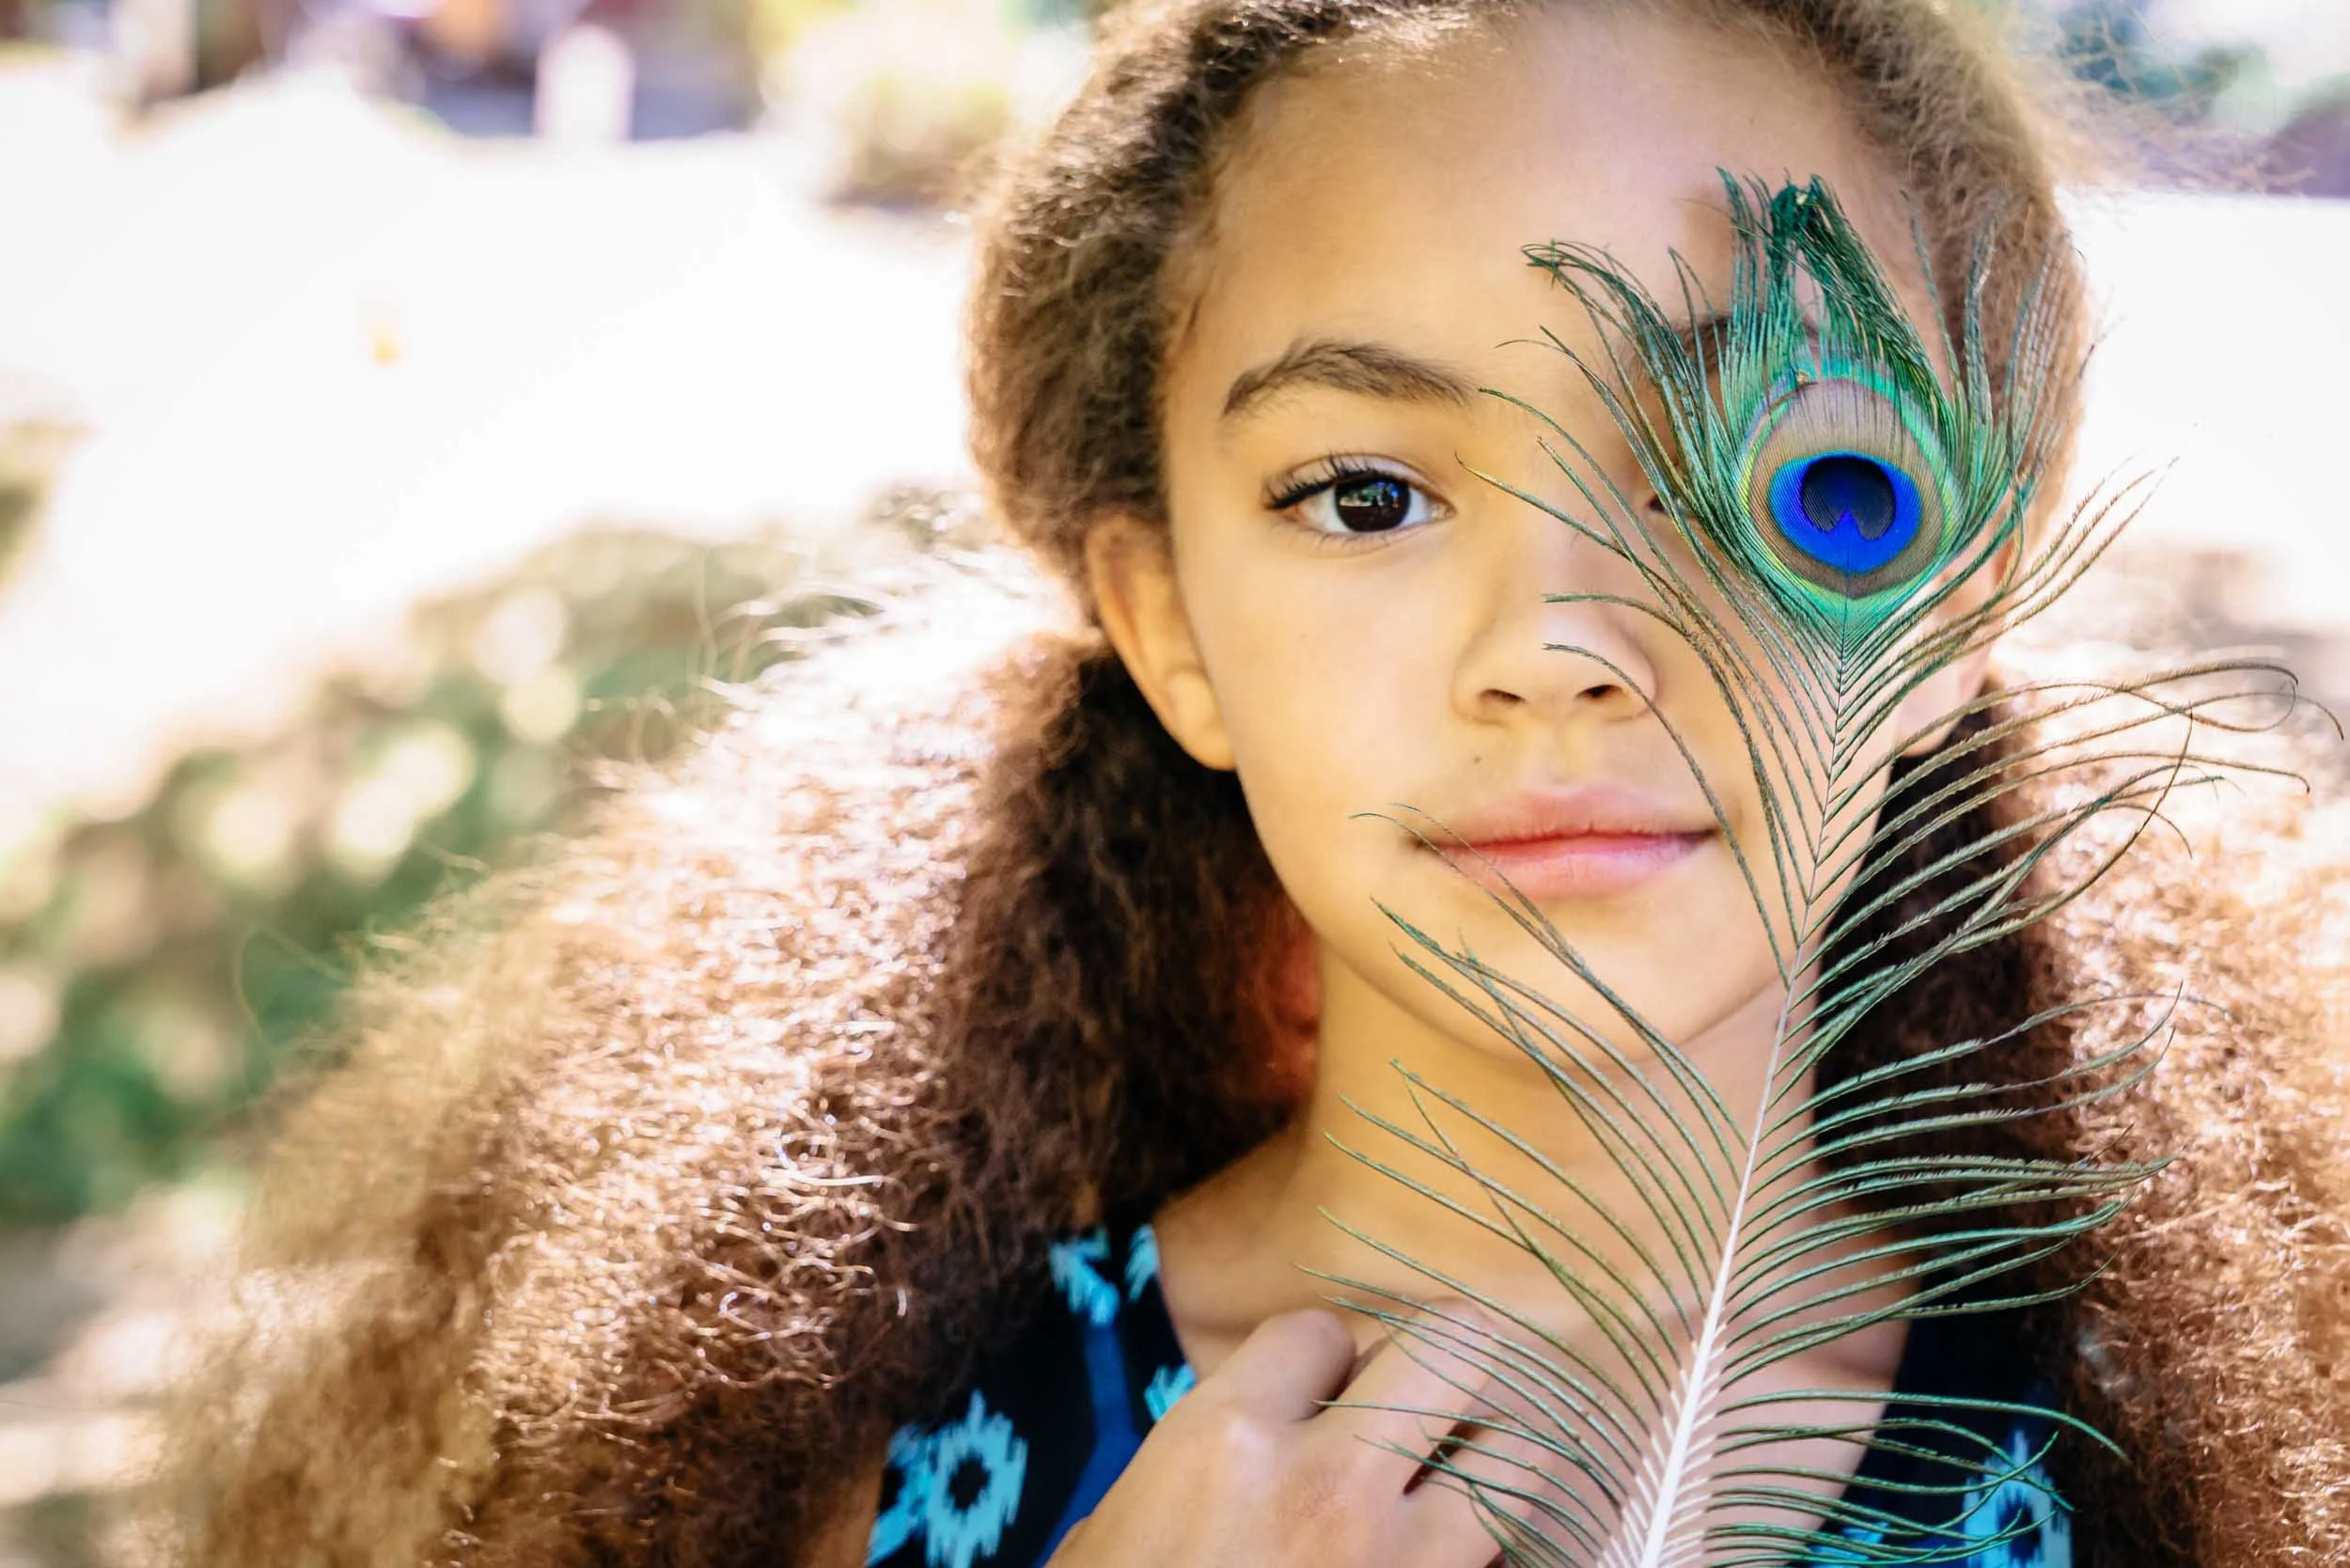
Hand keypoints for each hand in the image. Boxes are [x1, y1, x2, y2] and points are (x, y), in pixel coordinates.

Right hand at [1046, 1304, 1534, 1566]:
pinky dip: (1487, 1562)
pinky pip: (1507, 1566)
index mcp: (1224, 1442)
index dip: (1321, 1363)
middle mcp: (1330, 1482)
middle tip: (1420, 1413)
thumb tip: (1228, 1454)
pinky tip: (1451, 1565)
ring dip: (1494, 1471)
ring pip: (1521, 1461)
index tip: (1314, 1399)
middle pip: (1459, 1349)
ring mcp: (1402, 1566)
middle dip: (1446, 1373)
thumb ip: (1181, 1476)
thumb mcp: (1105, 1547)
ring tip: (1463, 1490)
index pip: (1320, 1330)